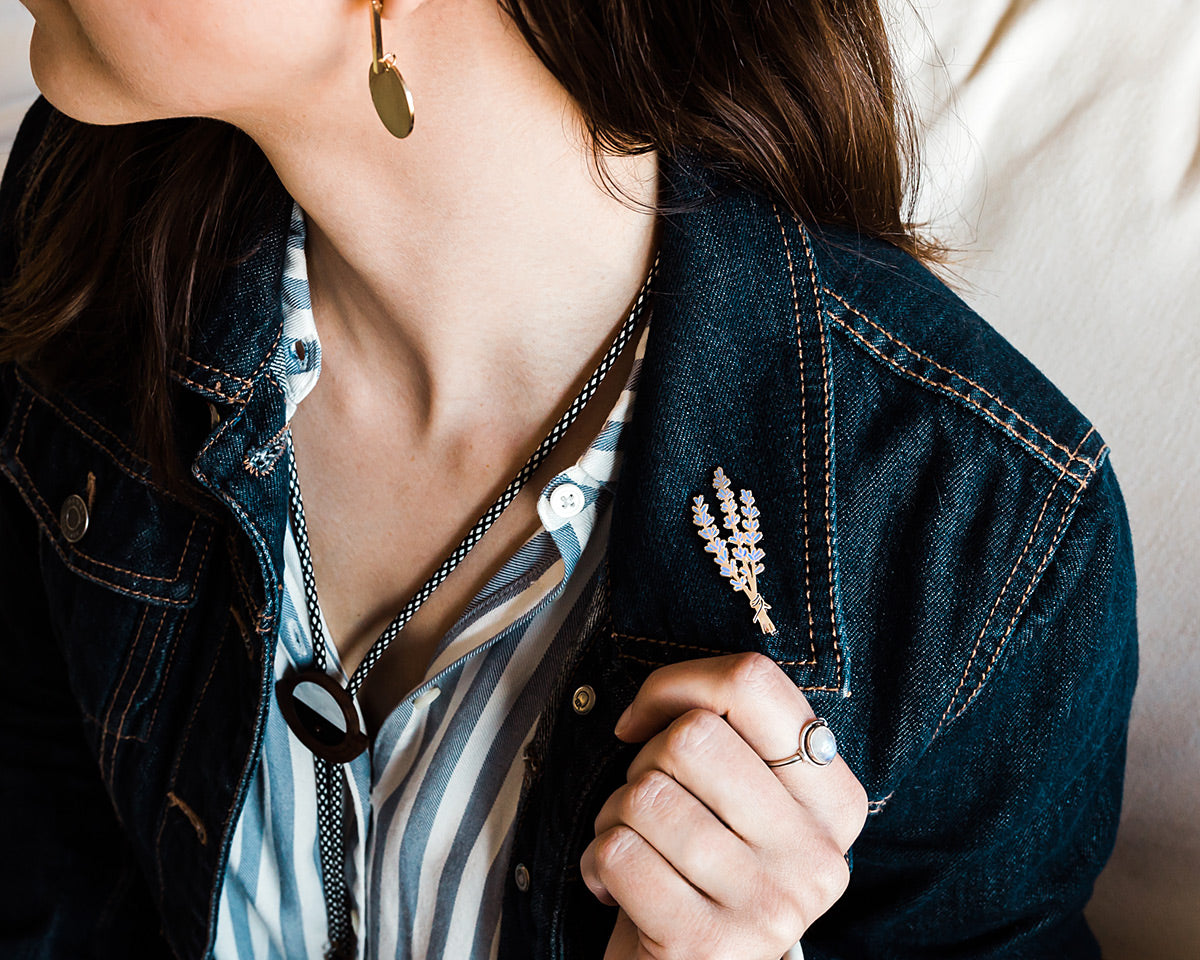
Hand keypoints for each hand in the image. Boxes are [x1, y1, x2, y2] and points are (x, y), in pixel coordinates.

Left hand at [579, 653, 867, 959]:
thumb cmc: (699, 871)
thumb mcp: (739, 799)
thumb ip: (728, 735)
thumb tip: (655, 701)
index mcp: (835, 801)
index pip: (753, 684)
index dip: (679, 683)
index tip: (644, 719)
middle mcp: (816, 853)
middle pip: (693, 735)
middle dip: (644, 760)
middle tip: (649, 803)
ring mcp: (768, 903)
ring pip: (647, 794)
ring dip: (613, 817)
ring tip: (637, 849)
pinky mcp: (707, 944)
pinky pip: (619, 853)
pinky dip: (595, 863)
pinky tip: (618, 889)